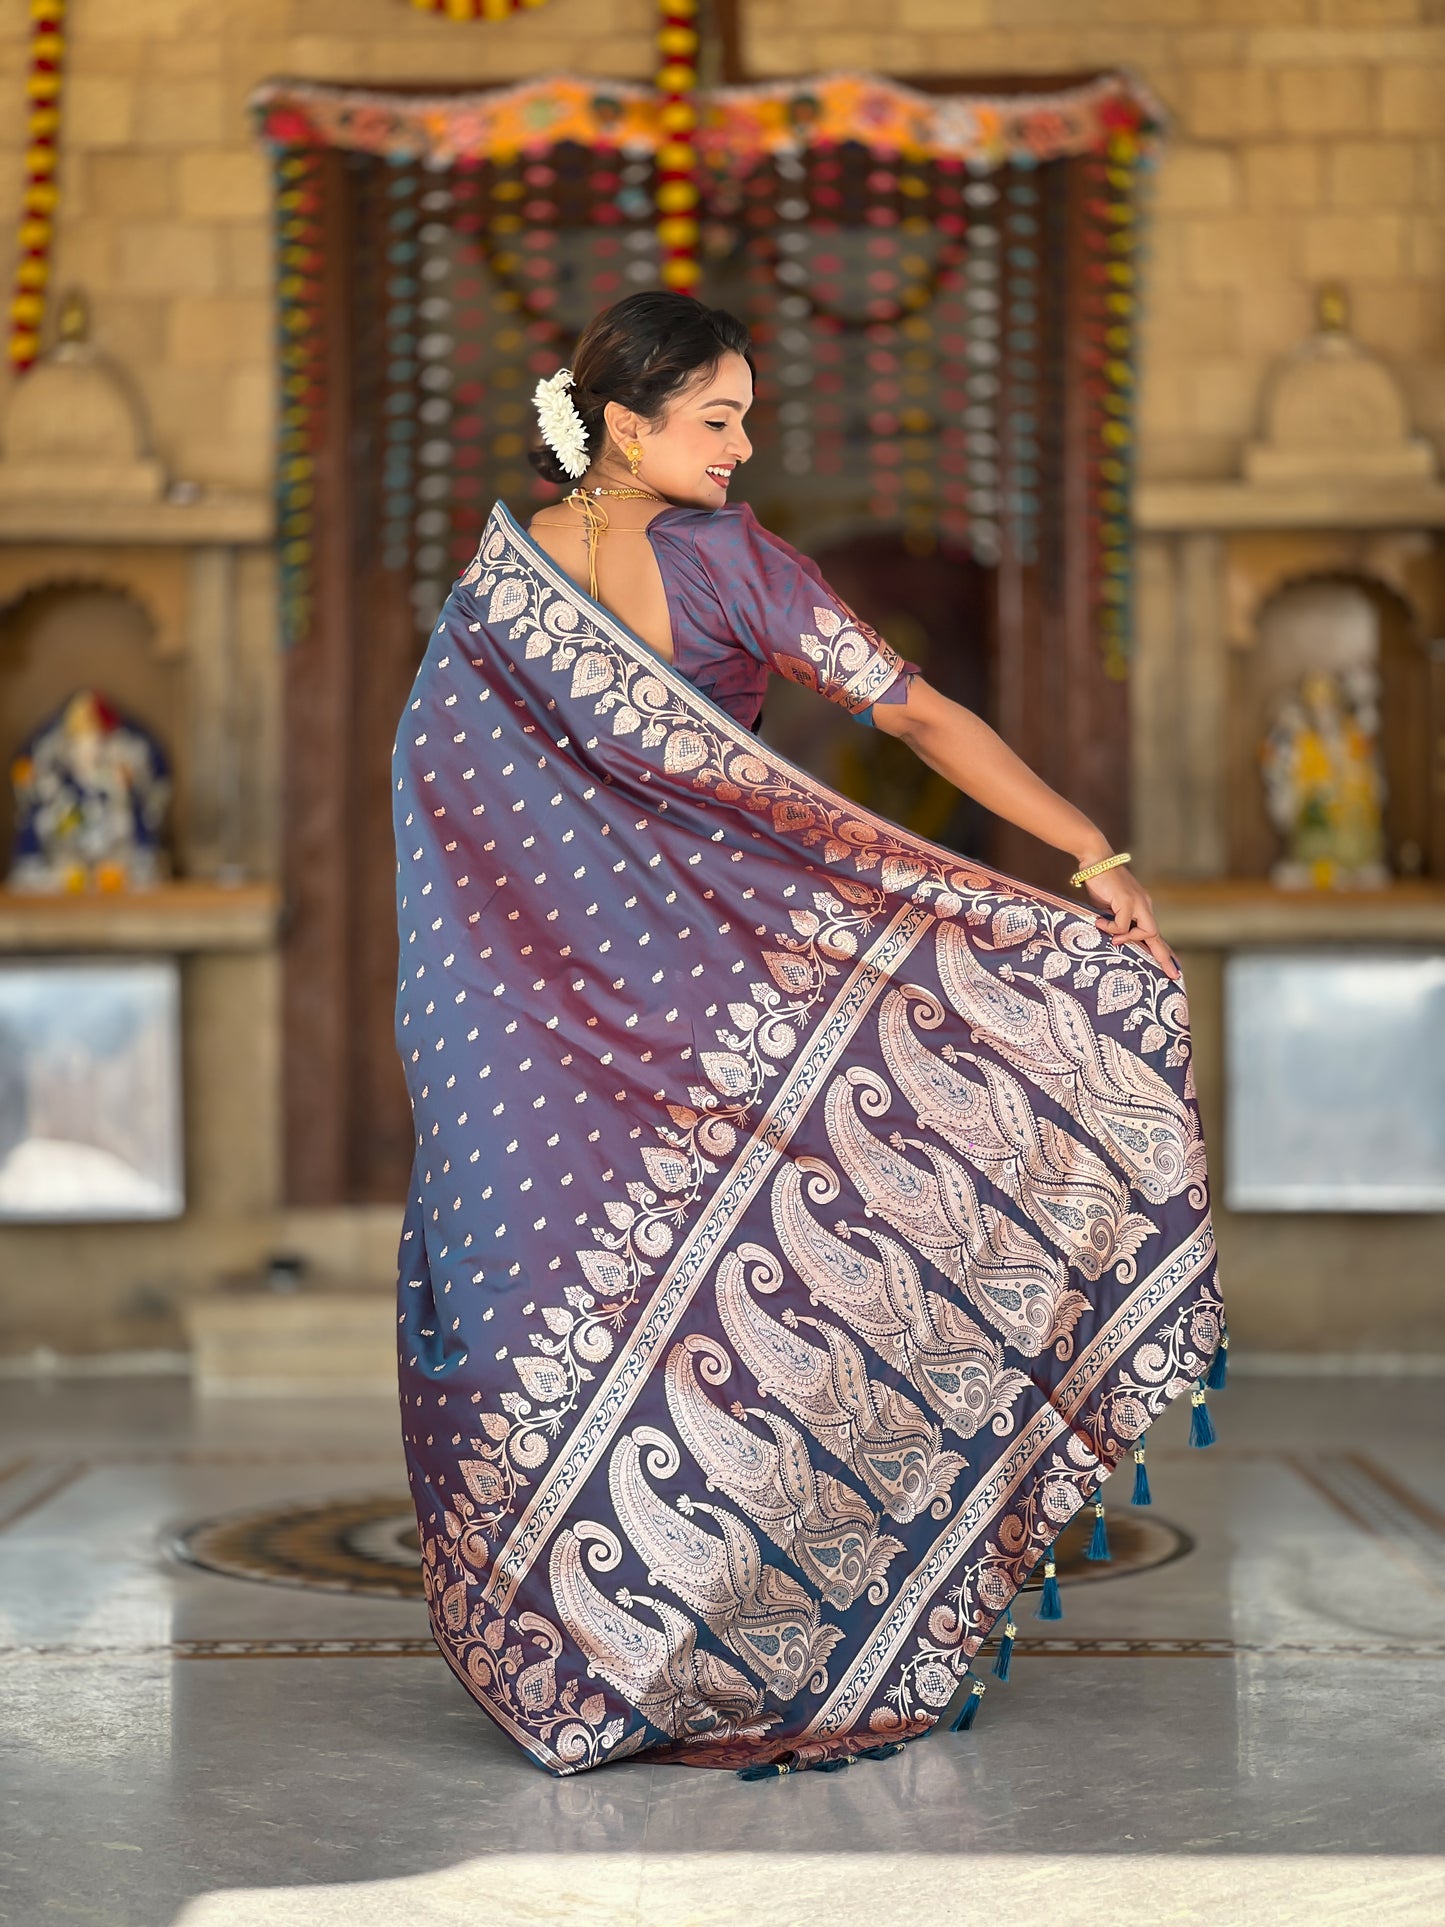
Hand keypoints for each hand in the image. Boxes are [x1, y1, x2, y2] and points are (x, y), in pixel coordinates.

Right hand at [1082, 863, 1178, 979]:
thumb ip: (1114, 921)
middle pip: (1157, 935)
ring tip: (1114, 940)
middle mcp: (1144, 905)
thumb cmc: (1100, 883)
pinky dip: (1111, 927)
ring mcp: (1138, 902)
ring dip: (1129, 939)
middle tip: (1173, 975)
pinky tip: (1099, 922)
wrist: (1096, 859)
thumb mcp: (1108, 907)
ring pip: (1146, 931)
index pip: (1154, 932)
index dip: (1163, 950)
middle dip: (1165, 957)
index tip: (1173, 966)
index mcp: (1141, 907)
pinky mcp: (1127, 900)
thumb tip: (1114, 939)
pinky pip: (1123, 925)